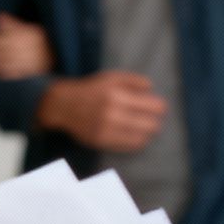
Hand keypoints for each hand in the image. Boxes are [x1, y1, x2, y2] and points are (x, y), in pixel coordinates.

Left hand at [0, 13, 54, 79]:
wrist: (59, 59)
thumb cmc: (43, 43)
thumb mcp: (30, 29)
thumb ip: (12, 24)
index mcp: (27, 35)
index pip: (1, 36)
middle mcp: (28, 48)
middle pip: (0, 49)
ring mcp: (28, 62)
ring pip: (4, 62)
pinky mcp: (29, 74)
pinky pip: (11, 74)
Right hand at [34, 72, 165, 151]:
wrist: (63, 105)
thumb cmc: (90, 90)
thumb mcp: (110, 77)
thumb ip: (132, 80)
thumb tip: (151, 87)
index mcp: (117, 96)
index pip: (152, 106)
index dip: (160, 107)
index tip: (160, 107)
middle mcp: (113, 114)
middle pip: (150, 124)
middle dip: (155, 121)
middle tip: (153, 118)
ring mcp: (107, 130)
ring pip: (141, 138)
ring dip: (147, 133)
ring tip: (145, 128)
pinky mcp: (102, 142)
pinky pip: (128, 146)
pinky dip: (136, 142)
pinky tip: (135, 136)